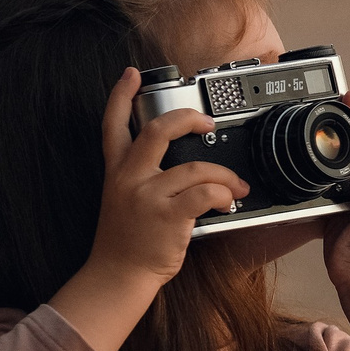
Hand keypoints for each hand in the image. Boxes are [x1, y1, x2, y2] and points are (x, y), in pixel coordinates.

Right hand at [90, 67, 246, 286]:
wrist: (118, 275)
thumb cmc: (126, 242)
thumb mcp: (122, 200)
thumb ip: (142, 176)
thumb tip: (177, 163)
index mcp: (118, 171)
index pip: (113, 124)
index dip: (121, 96)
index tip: (131, 75)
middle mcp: (130, 178)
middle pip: (157, 130)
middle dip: (187, 117)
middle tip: (207, 121)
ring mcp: (148, 196)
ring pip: (194, 167)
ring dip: (224, 173)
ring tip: (236, 185)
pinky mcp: (167, 216)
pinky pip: (203, 192)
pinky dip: (222, 193)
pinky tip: (228, 200)